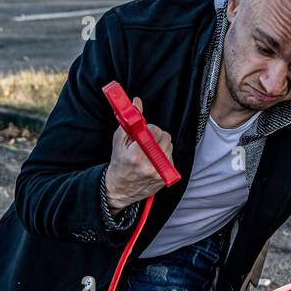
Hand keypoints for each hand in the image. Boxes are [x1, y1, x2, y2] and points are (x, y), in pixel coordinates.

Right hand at [103, 97, 171, 211]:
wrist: (120, 188)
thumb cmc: (119, 163)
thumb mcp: (119, 140)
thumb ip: (129, 121)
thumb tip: (137, 102)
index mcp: (136, 155)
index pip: (155, 132)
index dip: (150, 128)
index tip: (144, 131)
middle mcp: (149, 165)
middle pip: (165, 138)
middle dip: (157, 135)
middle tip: (147, 140)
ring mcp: (159, 173)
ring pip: (169, 147)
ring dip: (161, 145)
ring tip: (148, 151)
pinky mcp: (165, 178)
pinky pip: (171, 158)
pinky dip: (164, 156)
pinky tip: (153, 160)